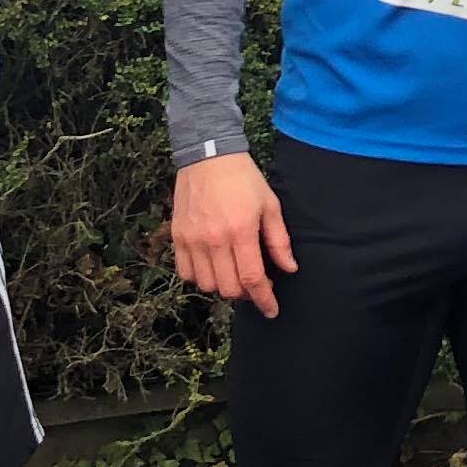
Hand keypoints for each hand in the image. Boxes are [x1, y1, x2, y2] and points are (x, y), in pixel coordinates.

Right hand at [172, 150, 293, 316]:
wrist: (208, 156)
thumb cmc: (243, 179)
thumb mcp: (269, 205)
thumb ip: (279, 240)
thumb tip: (289, 268)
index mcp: (241, 231)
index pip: (252, 278)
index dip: (264, 299)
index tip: (271, 310)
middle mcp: (213, 239)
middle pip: (228, 288)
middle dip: (245, 294)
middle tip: (254, 284)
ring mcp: (192, 239)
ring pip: (206, 284)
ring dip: (223, 286)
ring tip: (233, 273)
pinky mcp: (177, 236)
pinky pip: (185, 272)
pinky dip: (199, 277)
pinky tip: (212, 266)